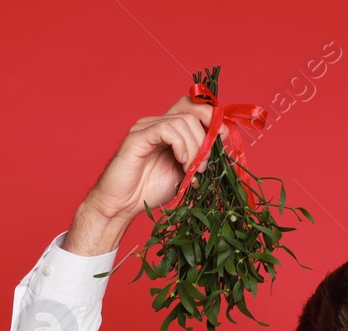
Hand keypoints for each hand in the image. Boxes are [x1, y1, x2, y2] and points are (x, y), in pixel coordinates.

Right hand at [64, 95, 214, 254]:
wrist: (122, 205)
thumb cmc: (150, 190)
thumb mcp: (185, 173)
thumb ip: (199, 157)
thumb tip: (222, 143)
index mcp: (169, 130)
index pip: (193, 108)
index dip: (212, 117)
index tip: (224, 136)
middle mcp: (157, 123)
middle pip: (190, 109)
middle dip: (207, 133)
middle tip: (206, 162)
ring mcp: (146, 128)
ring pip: (182, 120)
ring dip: (196, 146)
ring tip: (193, 169)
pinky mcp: (137, 137)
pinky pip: (165, 128)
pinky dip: (180, 144)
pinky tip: (182, 161)